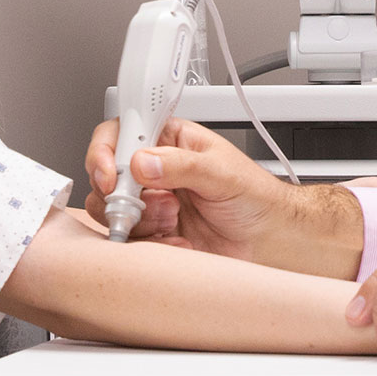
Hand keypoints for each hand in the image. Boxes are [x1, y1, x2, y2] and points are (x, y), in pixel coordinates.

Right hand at [84, 117, 363, 276]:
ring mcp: (150, 203)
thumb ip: (182, 166)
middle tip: (153, 204)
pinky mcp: (153, 233)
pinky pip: (131, 239)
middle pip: (108, 175)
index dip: (107, 151)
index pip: (122, 132)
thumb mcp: (222, 172)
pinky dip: (151, 243)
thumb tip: (142, 163)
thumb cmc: (255, 198)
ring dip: (140, 220)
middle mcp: (154, 171)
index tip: (112, 174)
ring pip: (113, 210)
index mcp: (169, 142)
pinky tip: (180, 241)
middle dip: (122, 194)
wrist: (270, 240)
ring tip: (172, 220)